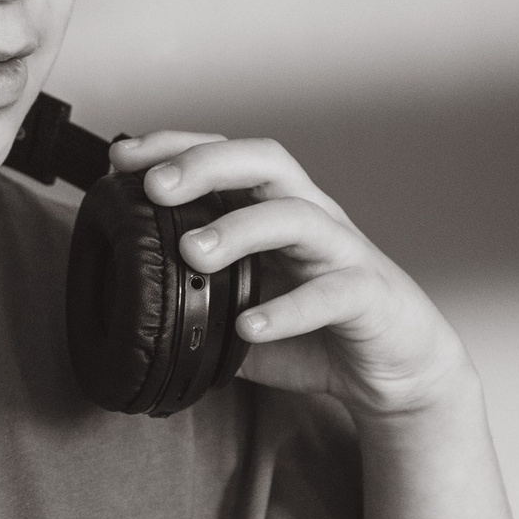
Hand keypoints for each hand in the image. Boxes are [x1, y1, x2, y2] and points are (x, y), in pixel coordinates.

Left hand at [110, 130, 469, 419]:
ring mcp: (344, 254)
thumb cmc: (318, 332)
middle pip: (266, 163)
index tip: (122, 158)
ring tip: (193, 253)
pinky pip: (333, 294)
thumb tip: (123, 308)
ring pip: (299, 217)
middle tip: (155, 189)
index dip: (176, 147)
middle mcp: (312, 218)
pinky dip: (290, 308)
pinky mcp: (370, 298)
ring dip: (240, 229)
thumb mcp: (240, 311)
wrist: (396, 370)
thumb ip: (192, 302)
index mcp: (276, 211)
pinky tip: (250, 324)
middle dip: (207, 166)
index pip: (227, 158)